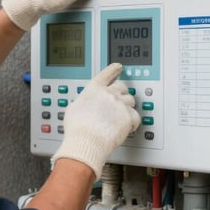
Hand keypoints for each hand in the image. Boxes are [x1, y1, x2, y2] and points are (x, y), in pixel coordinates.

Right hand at [52, 63, 140, 179]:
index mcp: (94, 89)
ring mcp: (120, 105)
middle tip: (119, 102)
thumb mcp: (73, 110)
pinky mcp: (129, 117)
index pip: (106, 74)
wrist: (86, 141)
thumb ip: (83, 102)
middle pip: (122, 87)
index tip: (118, 67)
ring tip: (121, 118)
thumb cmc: (77, 129)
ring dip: (127, 108)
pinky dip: (132, 122)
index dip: (113, 70)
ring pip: (130, 101)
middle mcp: (109, 94)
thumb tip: (84, 105)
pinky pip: (136, 117)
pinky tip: (127, 127)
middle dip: (121, 94)